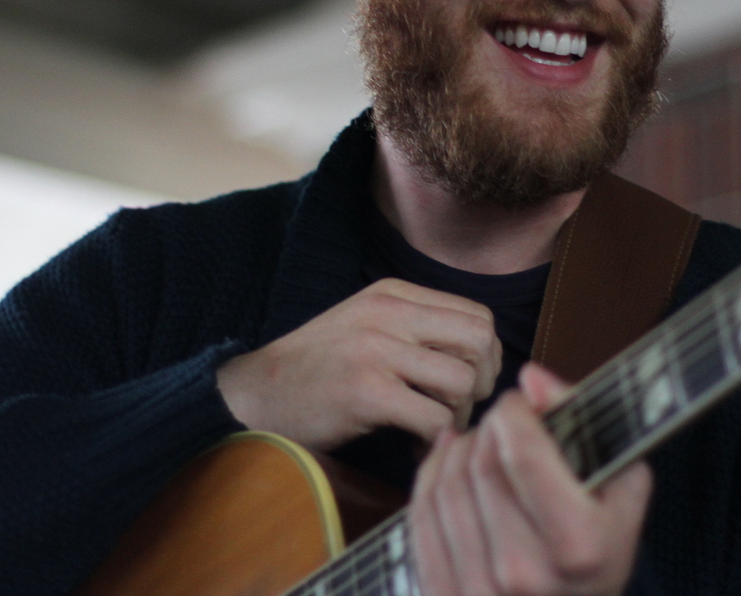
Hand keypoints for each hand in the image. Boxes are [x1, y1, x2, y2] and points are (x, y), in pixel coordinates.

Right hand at [216, 278, 501, 451]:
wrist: (255, 393)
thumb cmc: (317, 368)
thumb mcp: (367, 325)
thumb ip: (417, 328)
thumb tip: (483, 355)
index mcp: (393, 293)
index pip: (476, 315)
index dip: (484, 357)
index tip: (465, 386)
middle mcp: (389, 312)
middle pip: (481, 341)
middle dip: (482, 384)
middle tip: (457, 409)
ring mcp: (376, 349)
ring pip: (464, 381)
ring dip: (458, 416)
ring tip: (431, 429)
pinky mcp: (366, 391)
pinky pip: (435, 418)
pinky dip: (434, 441)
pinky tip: (412, 447)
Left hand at [410, 363, 652, 595]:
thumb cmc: (599, 550)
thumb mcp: (619, 491)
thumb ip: (584, 425)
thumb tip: (532, 378)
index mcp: (580, 548)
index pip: (522, 453)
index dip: (514, 411)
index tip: (520, 403)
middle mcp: (526, 576)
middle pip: (481, 465)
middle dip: (487, 429)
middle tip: (502, 425)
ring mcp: (478, 594)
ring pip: (446, 485)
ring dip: (458, 449)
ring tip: (480, 443)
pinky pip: (420, 516)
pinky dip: (430, 476)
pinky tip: (448, 460)